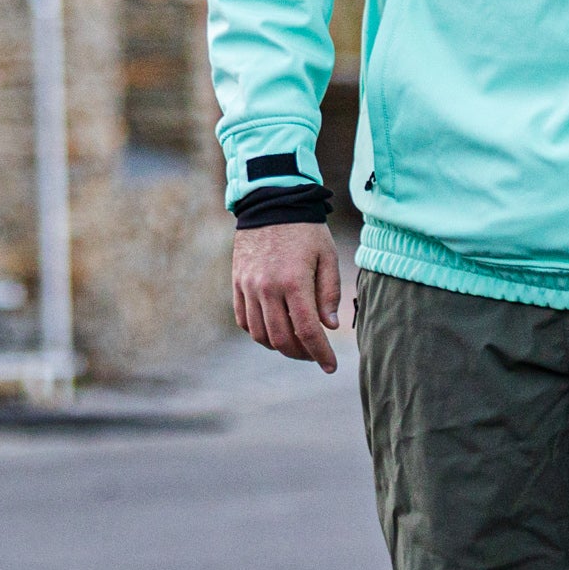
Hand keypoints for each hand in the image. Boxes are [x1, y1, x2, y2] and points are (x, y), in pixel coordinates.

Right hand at [232, 223, 347, 372]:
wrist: (271, 202)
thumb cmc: (306, 229)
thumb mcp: (327, 256)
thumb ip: (329, 293)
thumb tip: (330, 326)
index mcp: (294, 282)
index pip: (308, 331)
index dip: (320, 354)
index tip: (330, 367)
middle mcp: (267, 288)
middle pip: (282, 339)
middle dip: (301, 354)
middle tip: (315, 354)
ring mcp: (248, 286)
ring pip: (261, 334)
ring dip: (280, 346)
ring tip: (296, 343)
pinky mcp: (237, 283)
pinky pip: (244, 320)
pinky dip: (259, 332)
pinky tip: (274, 329)